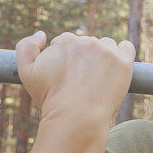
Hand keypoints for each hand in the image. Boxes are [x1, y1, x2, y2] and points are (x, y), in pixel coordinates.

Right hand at [15, 31, 135, 125]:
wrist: (76, 117)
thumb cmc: (50, 98)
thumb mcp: (26, 72)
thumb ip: (25, 47)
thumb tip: (42, 34)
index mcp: (65, 40)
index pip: (68, 44)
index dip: (67, 60)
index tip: (68, 76)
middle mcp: (87, 41)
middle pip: (88, 45)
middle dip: (85, 58)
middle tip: (83, 80)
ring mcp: (107, 51)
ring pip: (107, 46)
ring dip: (104, 56)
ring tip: (98, 78)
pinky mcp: (124, 62)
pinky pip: (127, 47)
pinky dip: (123, 53)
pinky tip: (117, 66)